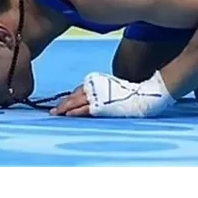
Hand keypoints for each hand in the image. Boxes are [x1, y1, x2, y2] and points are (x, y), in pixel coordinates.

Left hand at [52, 71, 174, 117]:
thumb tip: (97, 100)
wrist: (144, 95)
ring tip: (55, 114)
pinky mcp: (101, 106)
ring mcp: (97, 96)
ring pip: (75, 102)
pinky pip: (84, 110)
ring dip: (64, 108)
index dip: (69, 98)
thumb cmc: (132, 94)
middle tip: (53, 111)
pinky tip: (67, 115)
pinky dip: (74, 112)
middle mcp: (95, 86)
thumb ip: (103, 92)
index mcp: (97, 81)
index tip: (62, 105)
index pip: (78, 90)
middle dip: (63, 104)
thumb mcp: (113, 89)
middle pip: (73, 96)